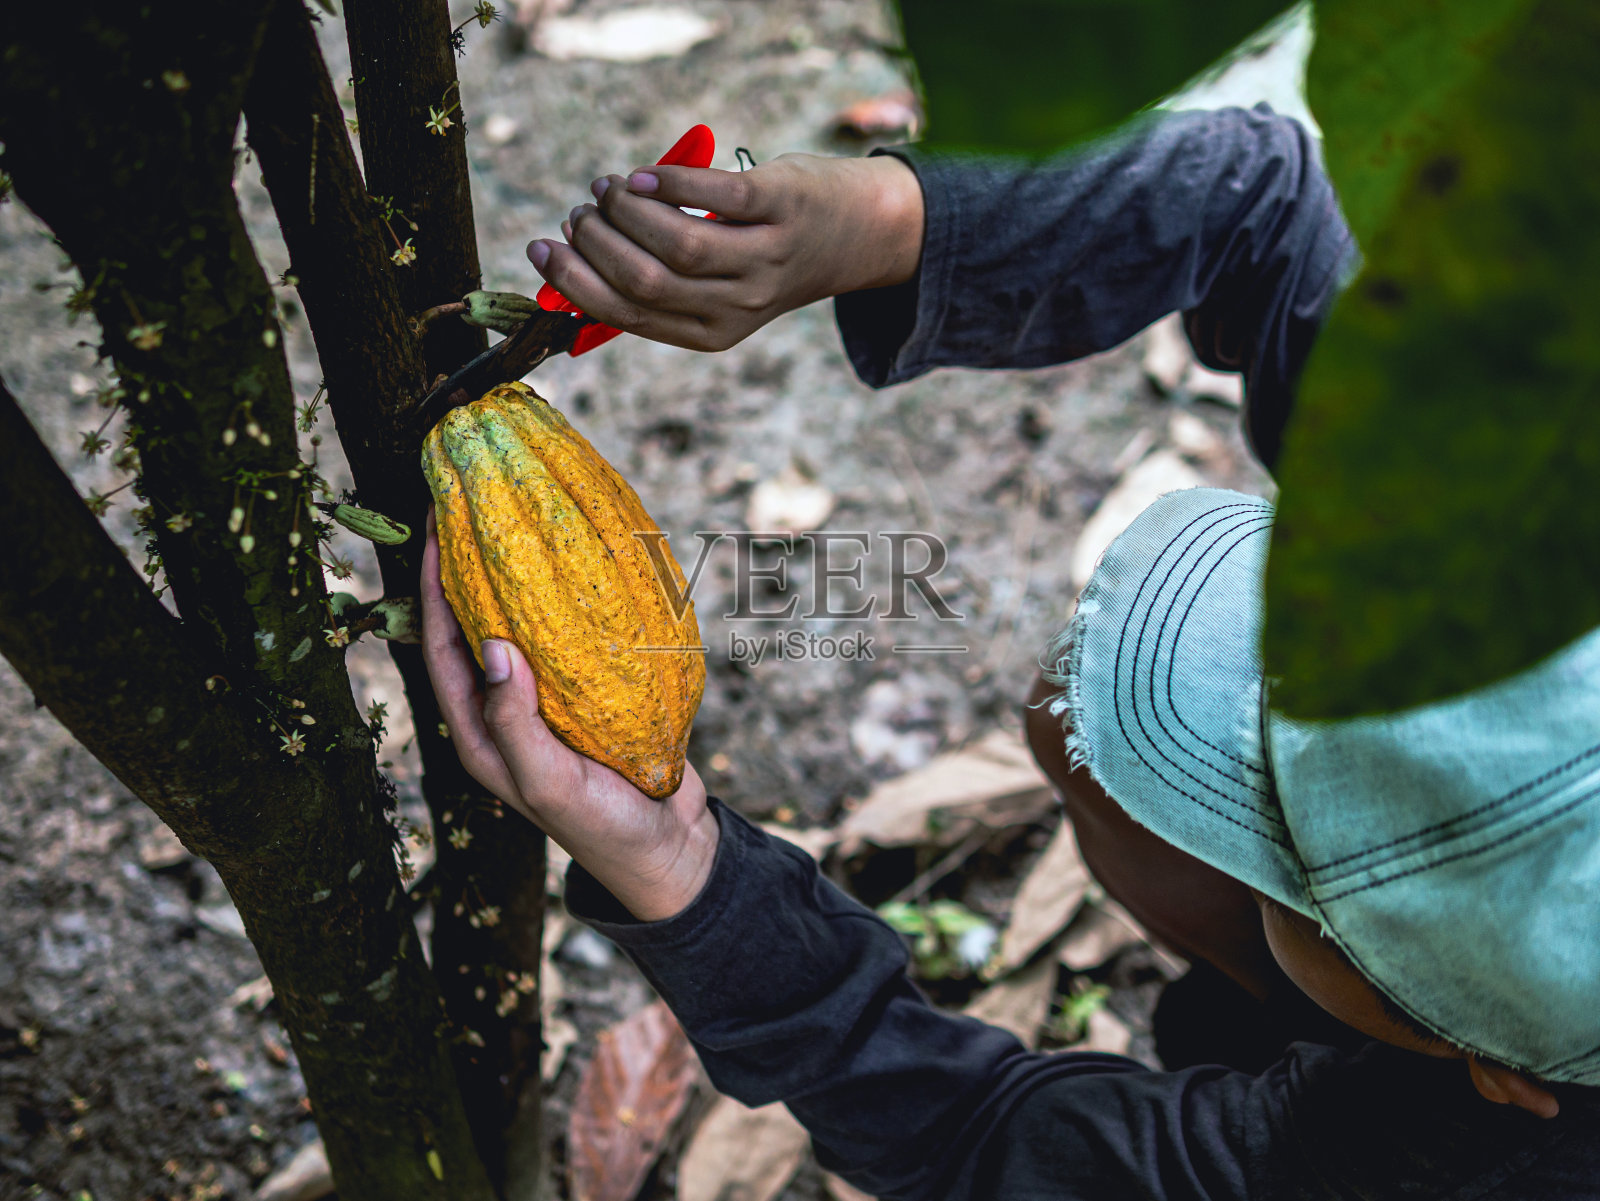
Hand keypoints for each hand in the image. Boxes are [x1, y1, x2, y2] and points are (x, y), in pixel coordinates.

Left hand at [420, 512, 717, 921]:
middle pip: (474, 625)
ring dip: (520, 577)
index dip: (432, 587)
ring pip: (523, 625)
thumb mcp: (549, 783)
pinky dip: (572, 601)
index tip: (435, 528)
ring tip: (524, 521)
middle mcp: (505, 709)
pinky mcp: (590, 694)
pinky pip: (572, 637)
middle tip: (472, 508)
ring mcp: (548, 700)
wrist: (668, 847)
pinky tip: (585, 565)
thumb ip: (514, 723)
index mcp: (479, 732)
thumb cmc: (601, 827)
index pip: (441, 647)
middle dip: (468, 568)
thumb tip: (491, 646)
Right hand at [526, 152, 923, 350]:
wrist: (852, 235)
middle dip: (594, 243)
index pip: (627, 315)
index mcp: (711, 333)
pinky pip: (717, 198)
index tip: (540, 247)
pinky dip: (670, 183)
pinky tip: (642, 176)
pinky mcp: (783, 208)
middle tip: (580, 211)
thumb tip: (570, 268)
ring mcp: (765, 258)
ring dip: (627, 211)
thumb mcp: (716, 289)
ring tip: (608, 188)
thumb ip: (659, 286)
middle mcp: (740, 305)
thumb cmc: (762, 256)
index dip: (575, 282)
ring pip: (678, 244)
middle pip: (646, 281)